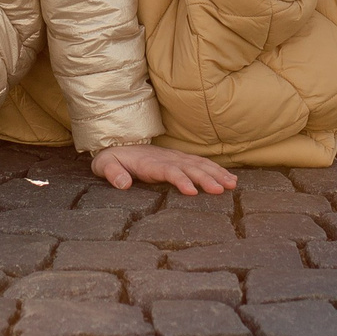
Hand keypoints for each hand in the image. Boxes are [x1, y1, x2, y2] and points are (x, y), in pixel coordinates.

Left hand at [93, 144, 237, 194]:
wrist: (117, 143)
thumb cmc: (112, 158)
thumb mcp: (104, 165)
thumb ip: (112, 173)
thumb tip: (123, 184)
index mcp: (150, 163)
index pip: (168, 171)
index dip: (181, 180)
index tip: (192, 192)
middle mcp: (166, 158)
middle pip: (189, 167)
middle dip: (206, 178)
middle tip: (221, 190)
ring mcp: (175, 158)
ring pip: (199, 164)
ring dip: (216, 173)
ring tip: (232, 185)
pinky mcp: (180, 160)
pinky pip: (202, 164)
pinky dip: (217, 170)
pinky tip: (230, 179)